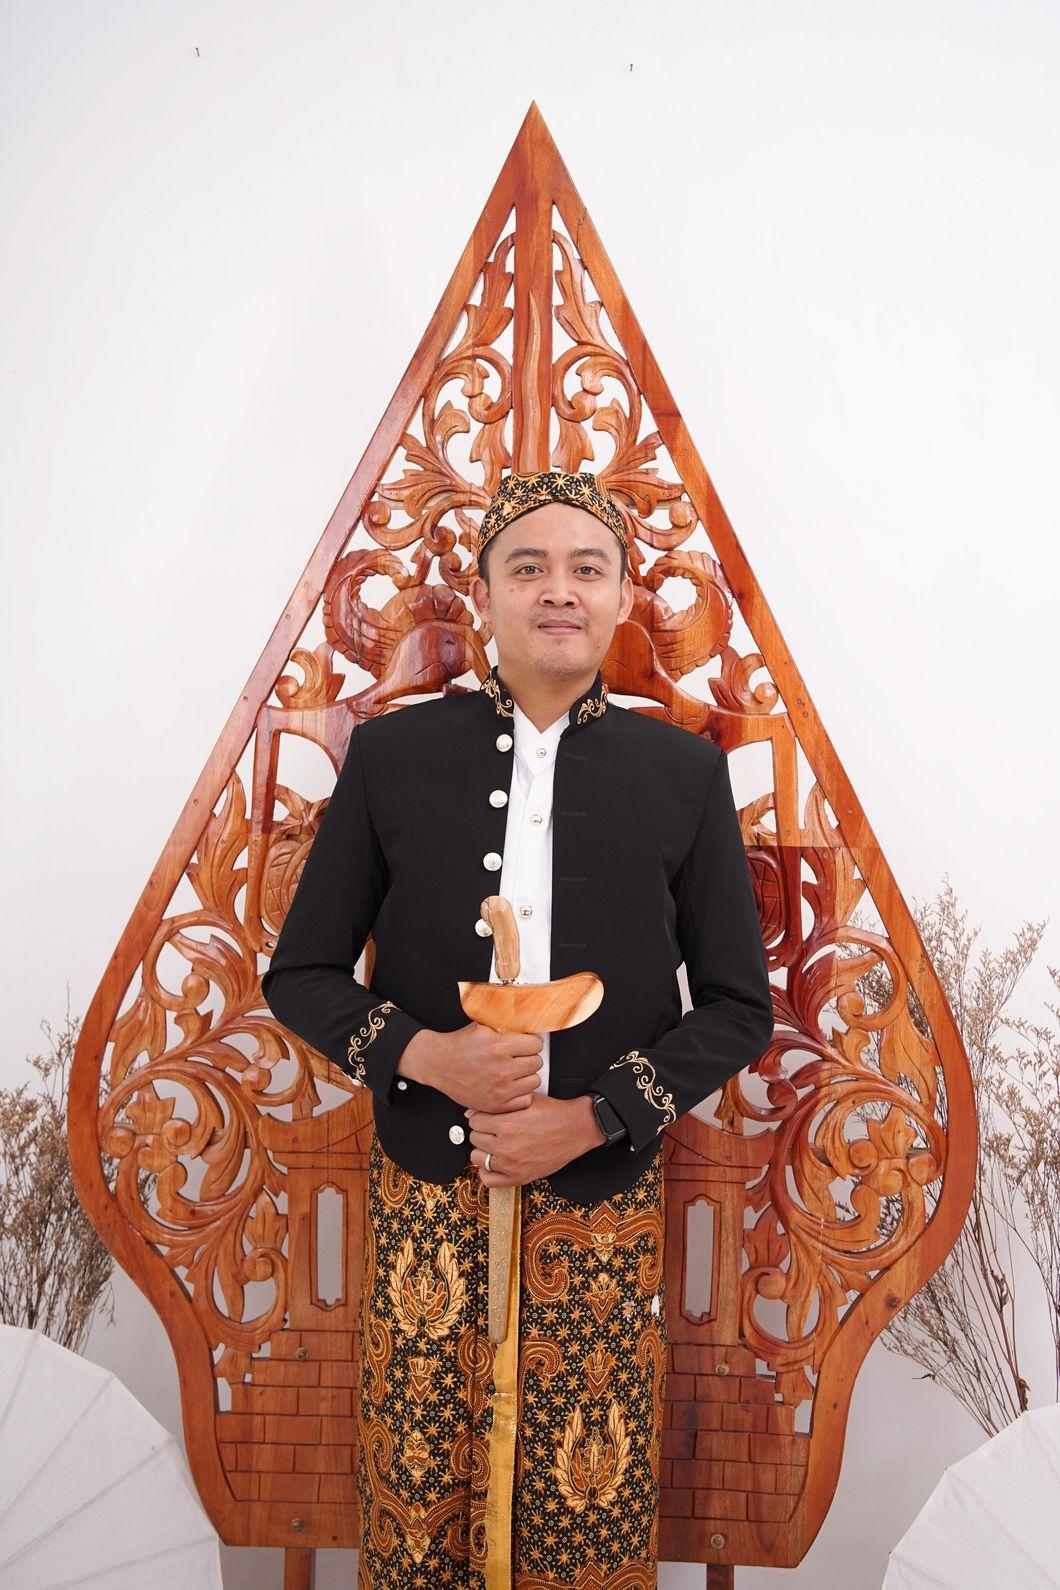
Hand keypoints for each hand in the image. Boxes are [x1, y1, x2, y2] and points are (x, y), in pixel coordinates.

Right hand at [398, 1022, 542, 1111]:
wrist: (438, 1064)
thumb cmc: (459, 1045)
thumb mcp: (482, 1026)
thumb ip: (506, 1025)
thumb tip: (529, 1023)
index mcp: (499, 1047)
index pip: (536, 1044)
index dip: (531, 1042)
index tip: (525, 1044)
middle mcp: (501, 1070)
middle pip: (537, 1062)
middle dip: (529, 1057)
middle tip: (518, 1057)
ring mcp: (499, 1090)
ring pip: (534, 1081)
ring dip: (526, 1075)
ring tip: (513, 1071)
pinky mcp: (496, 1105)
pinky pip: (525, 1099)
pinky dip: (520, 1093)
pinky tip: (510, 1085)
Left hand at [468, 1093, 604, 1186]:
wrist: (575, 1129)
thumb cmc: (552, 1113)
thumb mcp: (525, 1100)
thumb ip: (498, 1105)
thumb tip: (471, 1112)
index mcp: (506, 1125)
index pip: (474, 1120)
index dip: (481, 1116)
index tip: (487, 1118)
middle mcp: (506, 1146)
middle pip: (474, 1137)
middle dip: (482, 1131)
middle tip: (492, 1130)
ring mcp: (511, 1164)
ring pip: (477, 1157)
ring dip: (483, 1149)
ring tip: (494, 1144)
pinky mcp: (519, 1177)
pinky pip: (488, 1179)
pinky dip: (487, 1171)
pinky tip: (495, 1162)